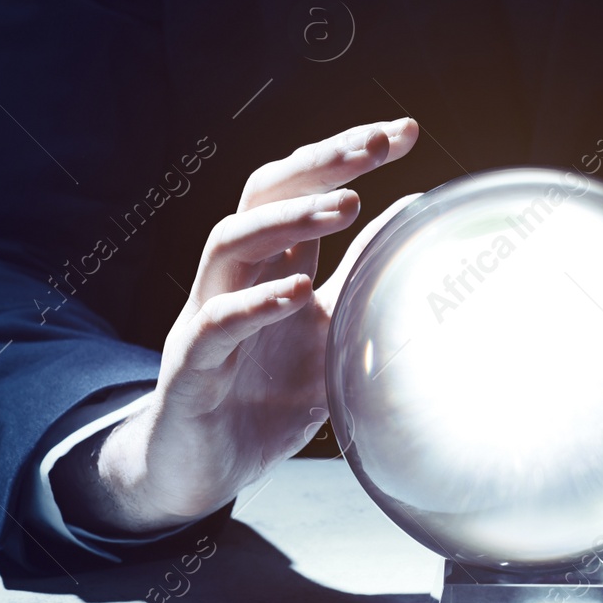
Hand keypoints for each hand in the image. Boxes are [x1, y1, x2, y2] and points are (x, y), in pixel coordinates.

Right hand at [55, 118, 419, 532]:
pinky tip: (296, 291)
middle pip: (264, 191)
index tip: (404, 132)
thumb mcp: (330, 329)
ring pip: (230, 241)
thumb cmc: (262, 396)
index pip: (301, 184)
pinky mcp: (190, 364)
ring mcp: (205, 314)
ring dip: (288, 218)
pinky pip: (216, 321)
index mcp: (270, 261)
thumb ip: (361, 275)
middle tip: (376, 144)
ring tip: (347, 206)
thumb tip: (412, 215)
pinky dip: (256, 302)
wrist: (199, 470)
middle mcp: (234, 274)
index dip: (346, 153)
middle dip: (320, 162)